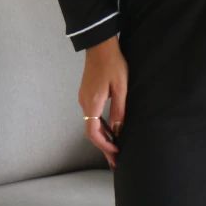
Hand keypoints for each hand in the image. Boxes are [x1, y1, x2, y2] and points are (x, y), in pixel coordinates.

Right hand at [79, 37, 127, 164]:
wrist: (100, 45)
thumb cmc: (113, 64)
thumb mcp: (121, 88)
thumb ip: (119, 109)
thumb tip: (119, 129)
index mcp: (92, 103)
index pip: (93, 133)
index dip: (104, 146)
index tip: (115, 154)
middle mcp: (84, 102)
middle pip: (91, 131)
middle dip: (103, 146)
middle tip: (115, 160)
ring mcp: (83, 98)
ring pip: (91, 124)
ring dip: (102, 137)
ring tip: (115, 148)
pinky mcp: (86, 93)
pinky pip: (92, 115)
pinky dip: (100, 126)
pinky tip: (111, 130)